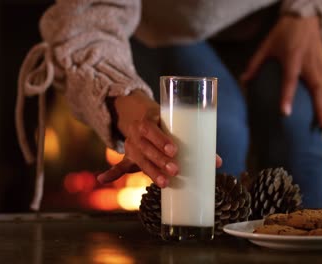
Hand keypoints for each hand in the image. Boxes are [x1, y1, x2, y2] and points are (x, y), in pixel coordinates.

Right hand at [97, 90, 222, 187]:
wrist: (136, 112)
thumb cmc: (163, 121)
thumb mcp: (174, 124)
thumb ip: (195, 142)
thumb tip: (219, 163)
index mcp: (149, 120)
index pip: (152, 128)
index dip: (161, 140)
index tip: (174, 150)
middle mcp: (138, 133)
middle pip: (147, 147)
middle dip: (160, 160)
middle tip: (175, 169)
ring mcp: (132, 145)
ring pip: (138, 159)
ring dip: (150, 171)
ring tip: (164, 183)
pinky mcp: (128, 156)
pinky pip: (119, 165)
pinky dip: (110, 173)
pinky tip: (102, 179)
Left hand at [240, 15, 321, 130]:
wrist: (305, 18)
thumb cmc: (284, 32)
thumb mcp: (267, 44)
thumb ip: (255, 64)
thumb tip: (244, 81)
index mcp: (293, 57)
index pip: (290, 80)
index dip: (287, 97)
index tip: (285, 113)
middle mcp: (309, 64)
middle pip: (318, 89)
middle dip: (321, 109)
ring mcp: (320, 65)